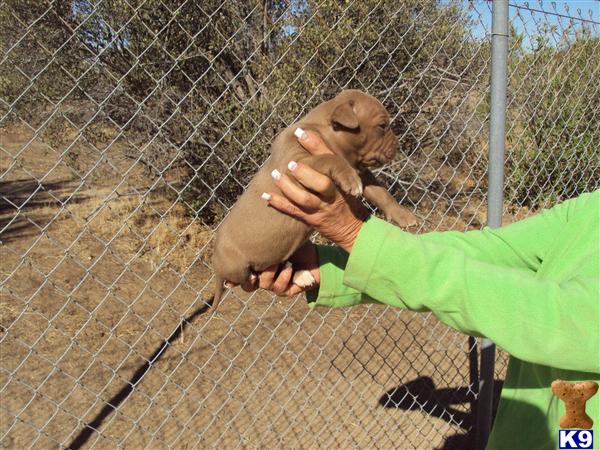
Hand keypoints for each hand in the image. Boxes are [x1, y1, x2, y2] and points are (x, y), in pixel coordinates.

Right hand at [239, 241, 319, 295]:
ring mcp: (273, 285)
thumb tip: (243, 234)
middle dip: (255, 269)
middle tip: (262, 258)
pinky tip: (289, 267)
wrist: (315, 257)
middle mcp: (262, 277)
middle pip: (248, 281)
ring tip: (282, 260)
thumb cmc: (295, 246)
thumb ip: (261, 241)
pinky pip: (278, 288)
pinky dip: (284, 276)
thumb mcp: (277, 241)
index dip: (240, 270)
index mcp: (257, 265)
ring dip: (272, 271)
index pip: (241, 273)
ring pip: (263, 284)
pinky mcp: (285, 291)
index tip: (244, 259)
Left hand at [262, 128, 368, 251]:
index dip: (316, 145)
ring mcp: (322, 209)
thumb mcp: (349, 181)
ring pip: (305, 198)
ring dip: (288, 187)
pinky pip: (294, 212)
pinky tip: (266, 195)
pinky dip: (279, 203)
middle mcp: (333, 195)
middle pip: (321, 183)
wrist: (354, 230)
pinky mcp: (312, 220)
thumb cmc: (349, 201)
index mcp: (343, 181)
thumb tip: (317, 140)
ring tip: (276, 174)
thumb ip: (336, 164)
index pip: (331, 160)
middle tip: (291, 163)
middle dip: (305, 172)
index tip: (300, 132)